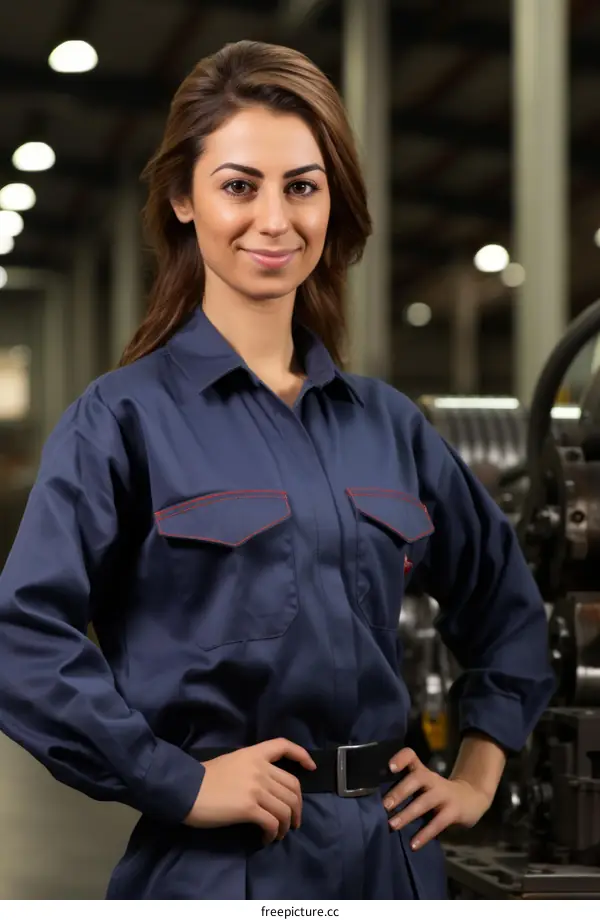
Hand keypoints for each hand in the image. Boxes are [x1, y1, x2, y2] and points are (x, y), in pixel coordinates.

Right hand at [183, 738, 315, 843]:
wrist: (187, 789)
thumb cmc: (204, 777)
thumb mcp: (232, 762)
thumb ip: (252, 768)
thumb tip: (267, 787)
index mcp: (254, 753)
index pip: (284, 745)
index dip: (302, 755)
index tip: (311, 767)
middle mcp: (259, 768)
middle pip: (292, 786)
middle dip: (298, 807)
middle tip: (294, 821)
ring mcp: (256, 788)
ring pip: (286, 808)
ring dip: (287, 824)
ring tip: (279, 834)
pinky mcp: (249, 808)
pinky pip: (272, 823)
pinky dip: (273, 833)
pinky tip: (266, 838)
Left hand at [383, 747, 491, 849]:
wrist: (471, 799)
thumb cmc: (438, 793)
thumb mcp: (424, 786)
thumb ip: (405, 789)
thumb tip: (375, 803)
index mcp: (423, 771)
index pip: (411, 756)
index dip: (400, 758)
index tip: (389, 767)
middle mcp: (433, 780)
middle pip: (417, 778)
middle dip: (400, 791)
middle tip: (385, 806)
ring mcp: (445, 794)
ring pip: (425, 802)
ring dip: (407, 814)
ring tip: (392, 825)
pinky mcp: (454, 812)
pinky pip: (438, 823)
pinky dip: (424, 834)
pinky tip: (413, 845)